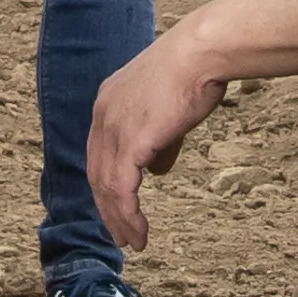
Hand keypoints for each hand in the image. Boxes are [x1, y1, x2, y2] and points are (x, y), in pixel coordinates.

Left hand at [81, 33, 230, 254]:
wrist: (201, 53)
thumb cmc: (194, 73)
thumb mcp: (169, 110)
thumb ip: (159, 141)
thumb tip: (156, 170)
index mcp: (107, 102)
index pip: (98, 153)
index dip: (106, 185)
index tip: (117, 209)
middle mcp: (102, 115)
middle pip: (96, 173)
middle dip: (107, 209)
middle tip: (119, 235)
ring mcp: (113, 127)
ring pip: (106, 187)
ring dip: (118, 220)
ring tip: (131, 242)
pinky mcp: (130, 142)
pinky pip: (121, 190)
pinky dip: (128, 215)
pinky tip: (139, 232)